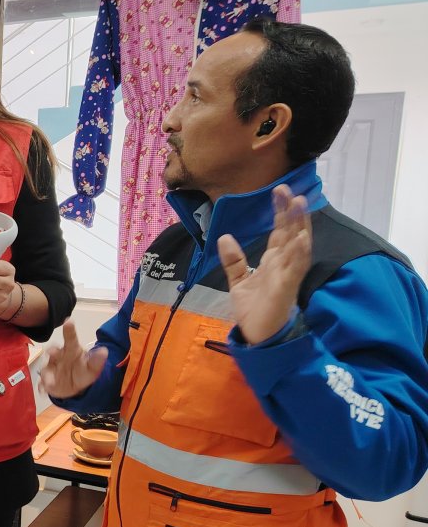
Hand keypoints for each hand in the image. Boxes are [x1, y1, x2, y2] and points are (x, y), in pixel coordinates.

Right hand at [40, 319, 107, 398]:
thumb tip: (104, 351)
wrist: (74, 386)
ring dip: (47, 375)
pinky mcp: (47, 380)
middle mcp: (59, 357)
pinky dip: (43, 386)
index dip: (69, 330)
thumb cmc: (83, 371)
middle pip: (54, 351)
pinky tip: (43, 390)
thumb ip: (97, 360)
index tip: (69, 321)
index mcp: (71, 350)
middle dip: (52, 351)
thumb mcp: (92, 368)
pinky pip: (43, 383)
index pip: (70, 339)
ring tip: (50, 382)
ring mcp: (51, 368)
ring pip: (47, 369)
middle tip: (51, 352)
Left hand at [218, 184, 310, 344]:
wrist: (256, 338)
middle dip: (290, 211)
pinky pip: (295, 270)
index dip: (281, 212)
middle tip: (287, 188)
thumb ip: (233, 260)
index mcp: (274, 261)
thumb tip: (224, 236)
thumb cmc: (253, 310)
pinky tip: (301, 238)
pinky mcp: (286, 290)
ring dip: (299, 225)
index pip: (280, 231)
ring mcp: (287, 276)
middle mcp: (284, 265)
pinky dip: (299, 254)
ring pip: (296, 246)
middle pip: (290, 233)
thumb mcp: (238, 281)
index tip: (279, 190)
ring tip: (300, 203)